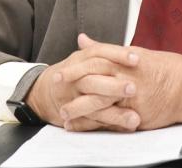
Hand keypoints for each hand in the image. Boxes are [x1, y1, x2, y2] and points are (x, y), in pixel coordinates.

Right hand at [25, 34, 141, 131]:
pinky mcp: (74, 116)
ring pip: (93, 105)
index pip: (100, 53)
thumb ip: (107, 55)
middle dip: (114, 85)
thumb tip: (137, 52)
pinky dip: (106, 127)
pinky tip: (126, 130)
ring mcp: (73, 98)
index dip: (118, 55)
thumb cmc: (75, 72)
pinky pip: (90, 123)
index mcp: (81, 59)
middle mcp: (76, 78)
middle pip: (95, 80)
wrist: (44, 90)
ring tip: (136, 119)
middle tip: (134, 88)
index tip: (137, 59)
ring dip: (115, 113)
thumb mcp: (86, 58)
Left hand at [60, 34, 181, 131]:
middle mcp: (128, 77)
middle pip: (95, 80)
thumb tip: (82, 40)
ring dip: (80, 109)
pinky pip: (112, 120)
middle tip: (55, 91)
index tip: (59, 73)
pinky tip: (80, 126)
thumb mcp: (133, 53)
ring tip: (64, 114)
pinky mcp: (138, 114)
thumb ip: (105, 49)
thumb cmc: (161, 68)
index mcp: (126, 60)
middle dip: (73, 87)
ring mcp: (133, 97)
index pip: (96, 61)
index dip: (76, 67)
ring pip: (101, 103)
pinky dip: (94, 124)